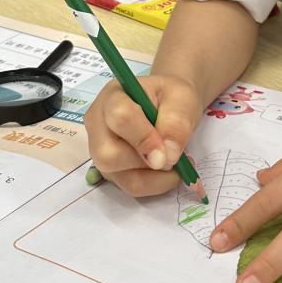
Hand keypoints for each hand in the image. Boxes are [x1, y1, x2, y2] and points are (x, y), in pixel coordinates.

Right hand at [84, 75, 201, 197]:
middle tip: (174, 157)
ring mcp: (100, 149)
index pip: (119, 118)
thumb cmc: (172, 98)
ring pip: (118, 176)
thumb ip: (176, 122)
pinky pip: (129, 186)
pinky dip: (154, 184)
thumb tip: (167, 156)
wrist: (170, 105)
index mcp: (113, 96)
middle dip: (145, 162)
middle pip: (108, 154)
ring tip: (176, 163)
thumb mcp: (182, 99)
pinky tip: (167, 171)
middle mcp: (98, 123)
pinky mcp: (110, 169)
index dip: (144, 138)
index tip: (168, 152)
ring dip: (154, 177)